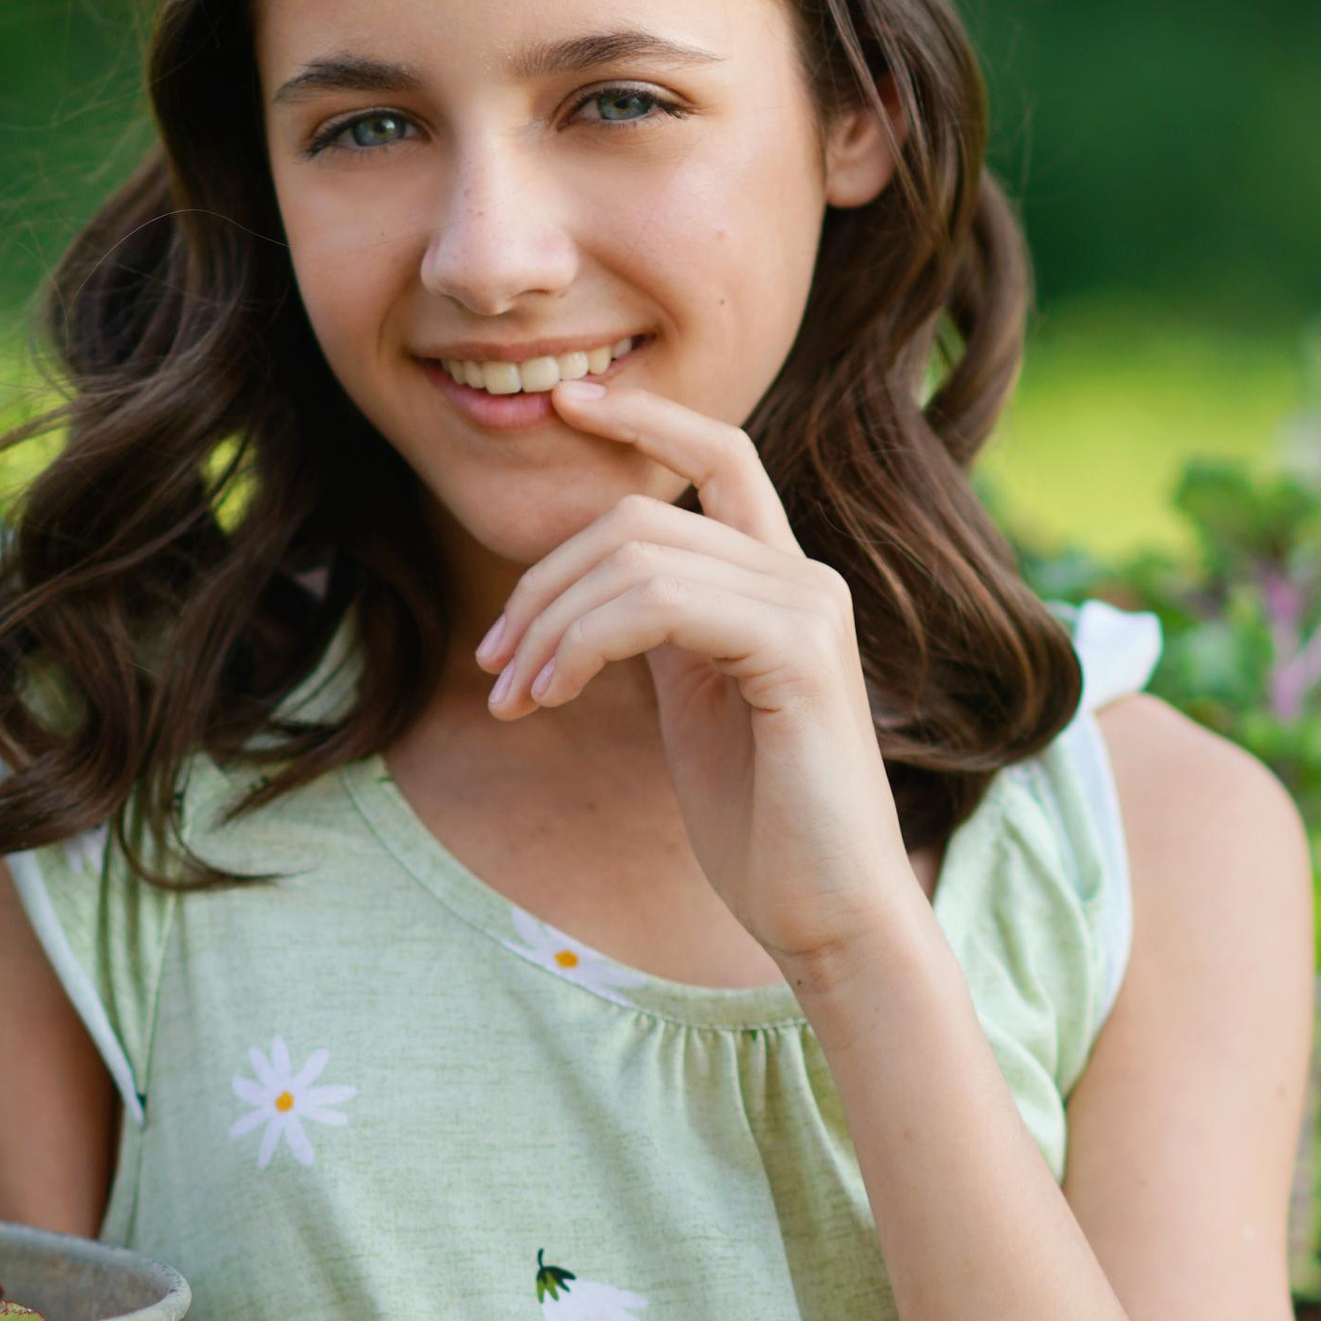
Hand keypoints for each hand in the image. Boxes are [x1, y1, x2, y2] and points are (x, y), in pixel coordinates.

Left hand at [474, 375, 924, 974]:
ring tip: (512, 700)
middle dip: (543, 583)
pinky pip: (659, 605)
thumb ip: (663, 630)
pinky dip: (582, 645)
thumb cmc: (762, 825)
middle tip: (491, 666)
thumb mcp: (696, 703)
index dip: (643, 420)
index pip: (719, 454)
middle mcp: (804, 578)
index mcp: (781, 583)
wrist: (828, 915)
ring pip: (640, 558)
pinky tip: (551, 698)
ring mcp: (808, 608)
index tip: (565, 406)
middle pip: (641, 518)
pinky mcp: (797, 653)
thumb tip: (588, 587)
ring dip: (549, 627)